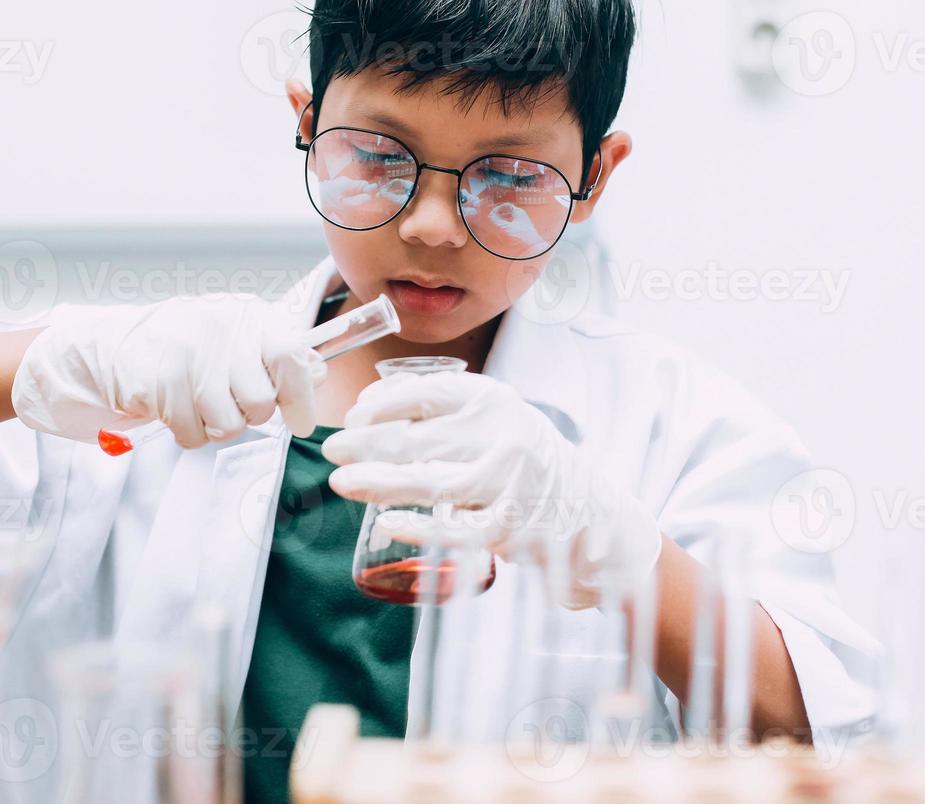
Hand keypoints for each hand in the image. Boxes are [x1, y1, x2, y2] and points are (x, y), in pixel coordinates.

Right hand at [12, 294, 324, 447]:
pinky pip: (194, 435)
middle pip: (260, 402)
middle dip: (249, 414)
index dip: (301, 396)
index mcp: (247, 316)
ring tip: (200, 402)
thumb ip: (278, 353)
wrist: (112, 344)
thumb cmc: (187, 344)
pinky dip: (188, 432)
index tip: (301, 421)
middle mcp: (219, 330)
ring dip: (216, 424)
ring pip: (228, 424)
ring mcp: (188, 357)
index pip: (290, 356)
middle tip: (228, 400)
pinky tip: (176, 409)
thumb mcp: (236, 334)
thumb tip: (319, 372)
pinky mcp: (159, 384)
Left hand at [321, 372, 659, 605]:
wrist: (591, 509)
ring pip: (432, 482)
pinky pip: (456, 530)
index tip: (353, 418)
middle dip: (366, 445)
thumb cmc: (526, 460)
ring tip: (342, 482)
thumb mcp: (494, 420)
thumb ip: (443, 412)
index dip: (379, 405)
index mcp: (494, 400)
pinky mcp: (510, 528)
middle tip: (332, 450)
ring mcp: (508, 483)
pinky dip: (420, 528)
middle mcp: (503, 435)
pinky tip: (387, 524)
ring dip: (380, 483)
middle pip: (420, 439)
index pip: (424, 393)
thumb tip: (369, 410)